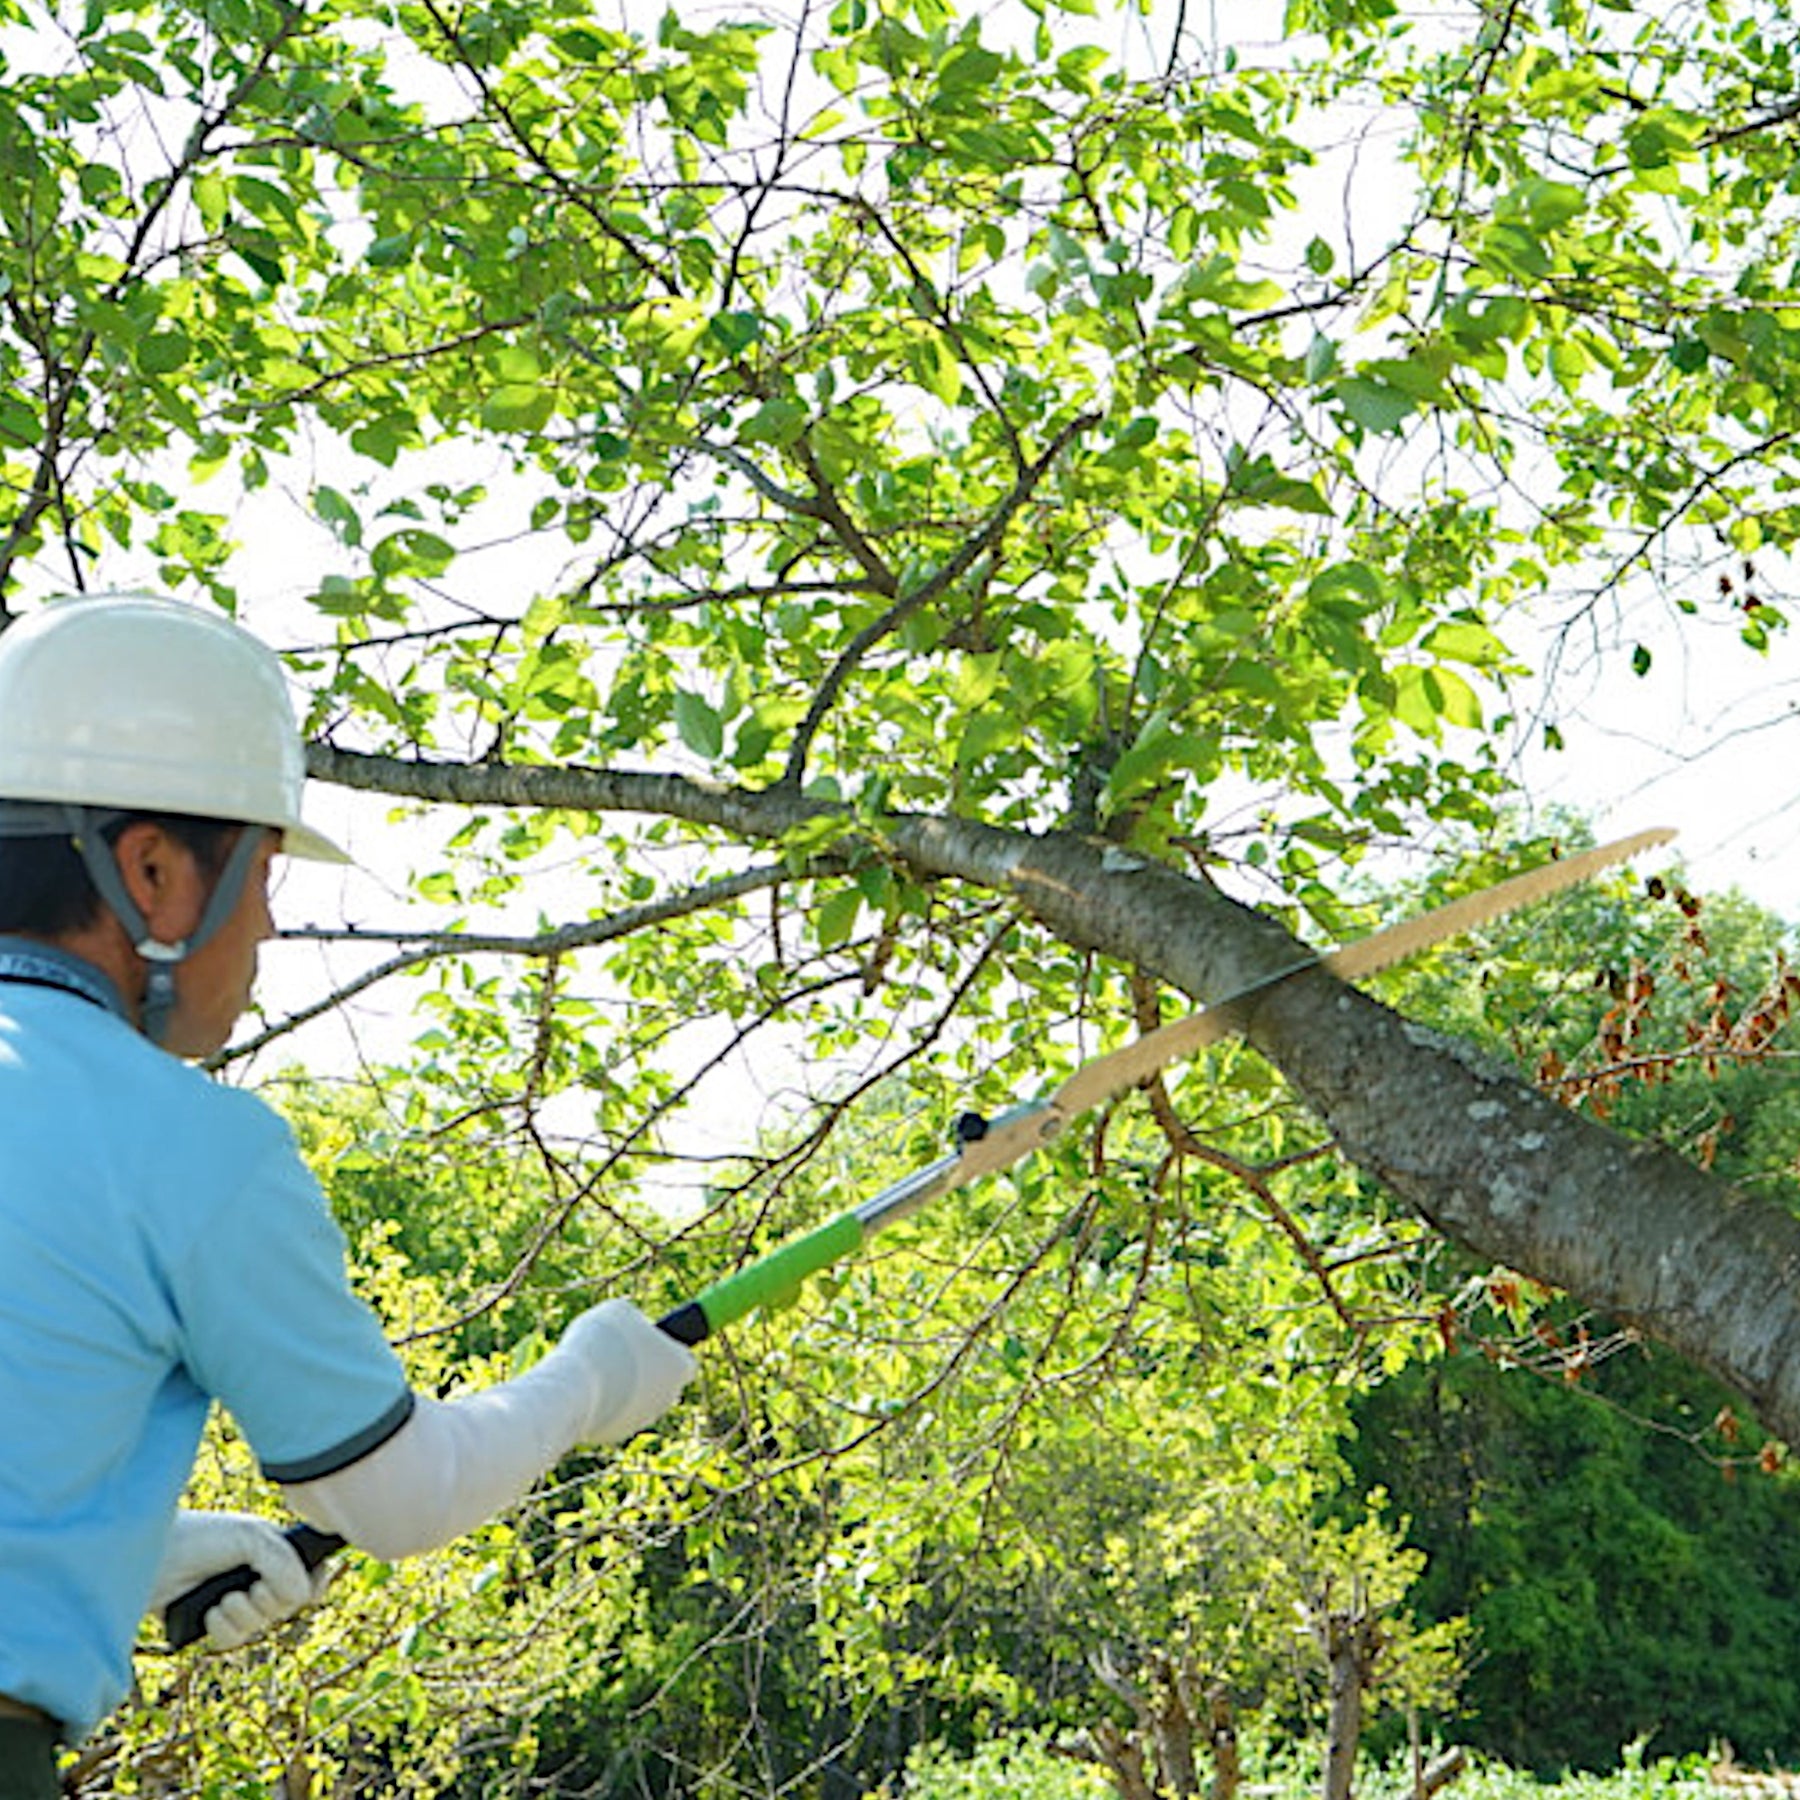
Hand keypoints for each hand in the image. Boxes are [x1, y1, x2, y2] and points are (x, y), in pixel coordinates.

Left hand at [149, 1509, 327, 1649]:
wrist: (149, 1558)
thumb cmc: (199, 1537)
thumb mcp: (249, 1538)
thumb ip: (283, 1562)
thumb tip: (302, 1596)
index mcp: (274, 1552)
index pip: (310, 1575)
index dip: (312, 1584)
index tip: (304, 1586)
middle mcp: (257, 1577)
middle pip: (288, 1606)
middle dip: (270, 1600)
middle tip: (252, 1585)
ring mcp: (234, 1601)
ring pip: (260, 1626)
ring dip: (244, 1615)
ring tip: (224, 1599)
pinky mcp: (210, 1624)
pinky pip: (233, 1640)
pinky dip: (224, 1629)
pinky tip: (210, 1614)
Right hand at [550, 1298, 697, 1444]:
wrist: (573, 1387)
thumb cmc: (603, 1342)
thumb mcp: (619, 1312)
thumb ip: (634, 1318)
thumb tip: (631, 1324)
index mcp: (680, 1366)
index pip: (686, 1360)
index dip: (668, 1347)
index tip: (649, 1339)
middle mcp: (669, 1397)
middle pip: (663, 1381)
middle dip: (644, 1368)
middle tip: (618, 1350)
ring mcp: (643, 1419)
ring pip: (636, 1398)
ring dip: (621, 1384)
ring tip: (596, 1366)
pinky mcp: (616, 1434)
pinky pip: (612, 1412)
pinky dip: (602, 1401)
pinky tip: (585, 1387)